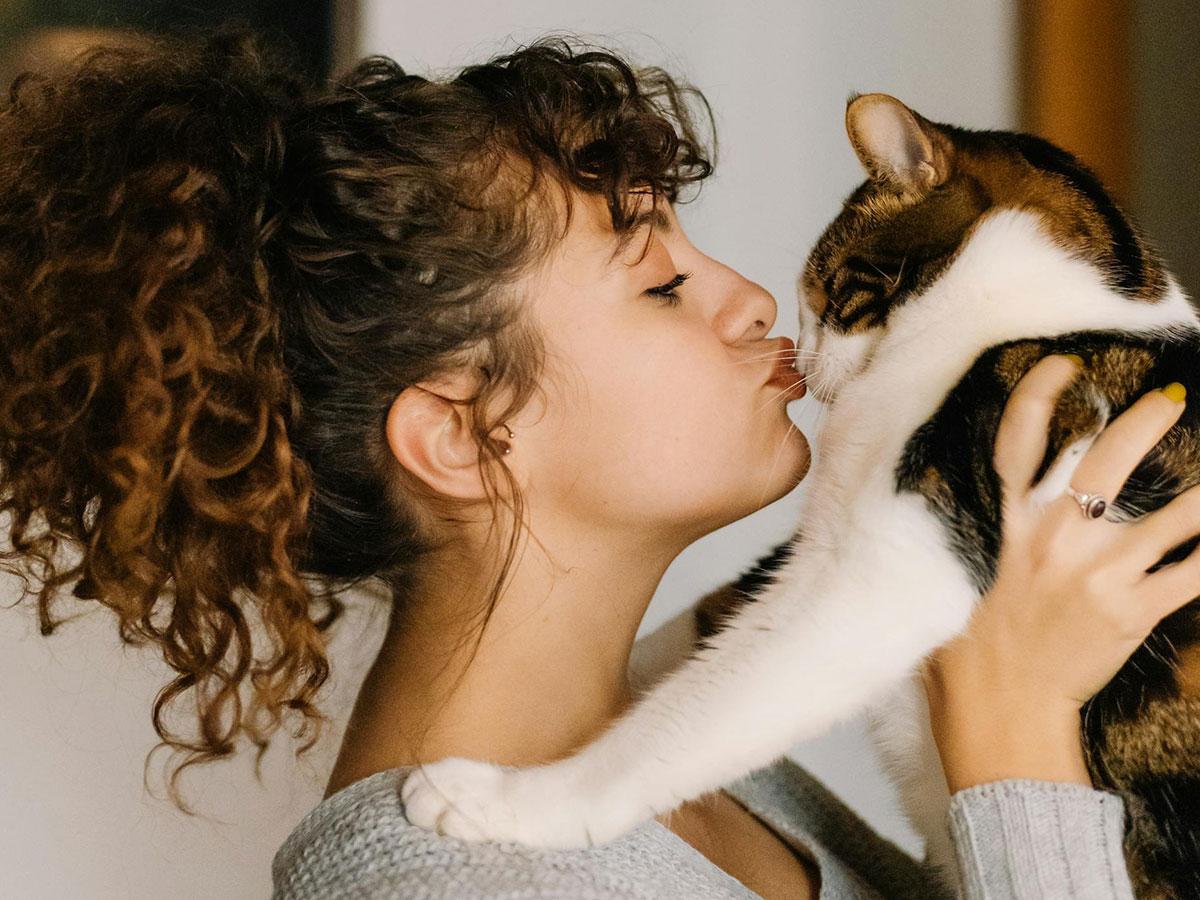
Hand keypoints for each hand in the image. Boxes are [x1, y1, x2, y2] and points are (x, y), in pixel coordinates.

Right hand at [922, 354, 1199, 792]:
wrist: (999, 710)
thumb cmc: (965, 648)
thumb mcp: (951, 577)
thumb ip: (974, 534)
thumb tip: (979, 501)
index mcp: (1003, 525)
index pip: (1018, 444)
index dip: (1040, 396)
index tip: (1064, 365)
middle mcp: (1053, 538)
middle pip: (1105, 463)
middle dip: (1144, 424)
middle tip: (1171, 400)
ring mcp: (1099, 574)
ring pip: (1174, 516)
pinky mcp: (1134, 612)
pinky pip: (1194, 573)